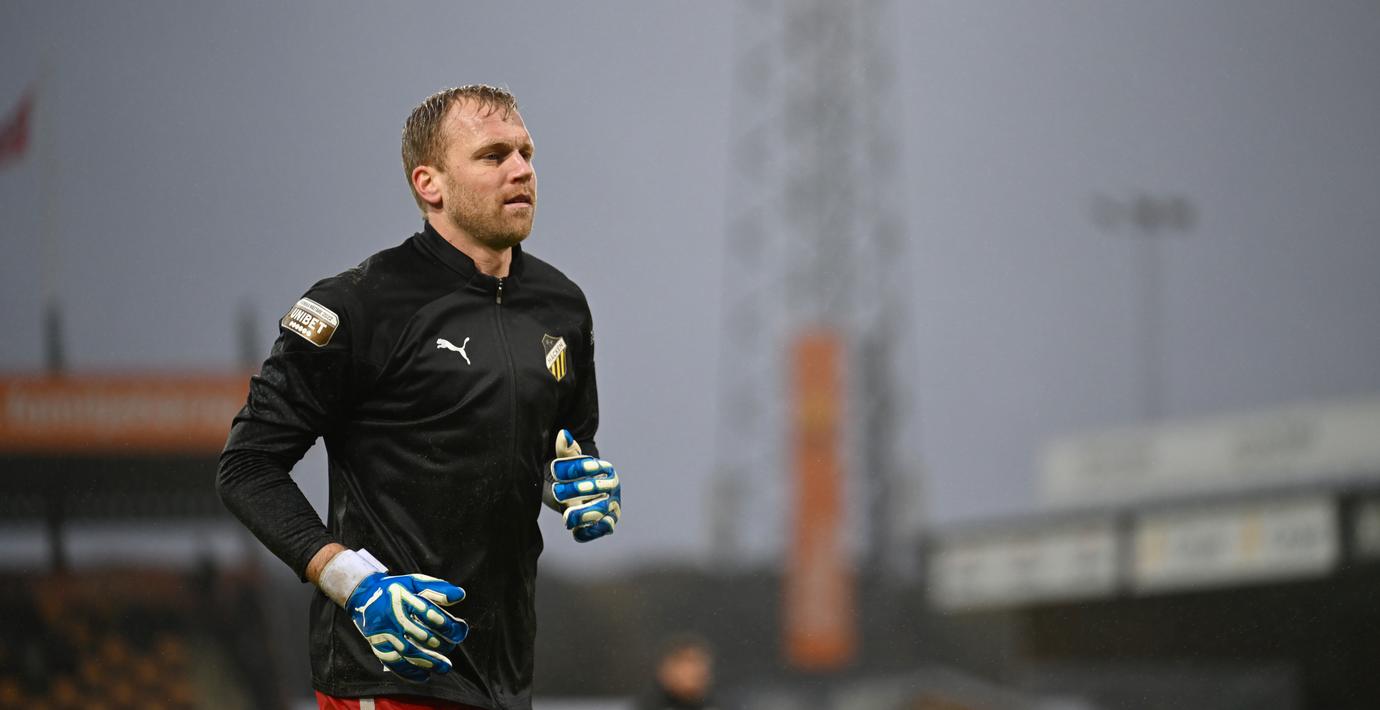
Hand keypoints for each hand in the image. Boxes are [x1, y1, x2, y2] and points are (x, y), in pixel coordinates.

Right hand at [346, 571, 468, 681]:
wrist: (362, 595)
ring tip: (445, 667)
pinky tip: (423, 676)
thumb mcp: (415, 581)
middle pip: (422, 636)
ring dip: (429, 662)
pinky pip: (393, 662)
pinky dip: (409, 672)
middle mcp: (394, 617)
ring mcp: (384, 634)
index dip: (449, 625)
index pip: (430, 615)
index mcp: (404, 599)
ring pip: (409, 652)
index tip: (461, 630)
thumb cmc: (394, 588)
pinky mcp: (378, 645)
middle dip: (442, 644)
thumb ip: (438, 588)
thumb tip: (460, 595)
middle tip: (452, 647)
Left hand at [546, 429, 620, 541]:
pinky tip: (576, 530)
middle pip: (594, 488)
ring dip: (583, 513)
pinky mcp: (608, 522)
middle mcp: (612, 487)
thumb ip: (566, 451)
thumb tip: (563, 434)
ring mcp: (612, 505)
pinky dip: (591, 531)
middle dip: (574, 490)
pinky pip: (603, 528)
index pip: (590, 466)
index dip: (573, 467)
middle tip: (556, 491)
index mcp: (604, 468)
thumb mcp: (568, 463)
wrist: (580, 497)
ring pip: (600, 510)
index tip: (555, 469)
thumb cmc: (573, 477)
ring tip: (567, 516)